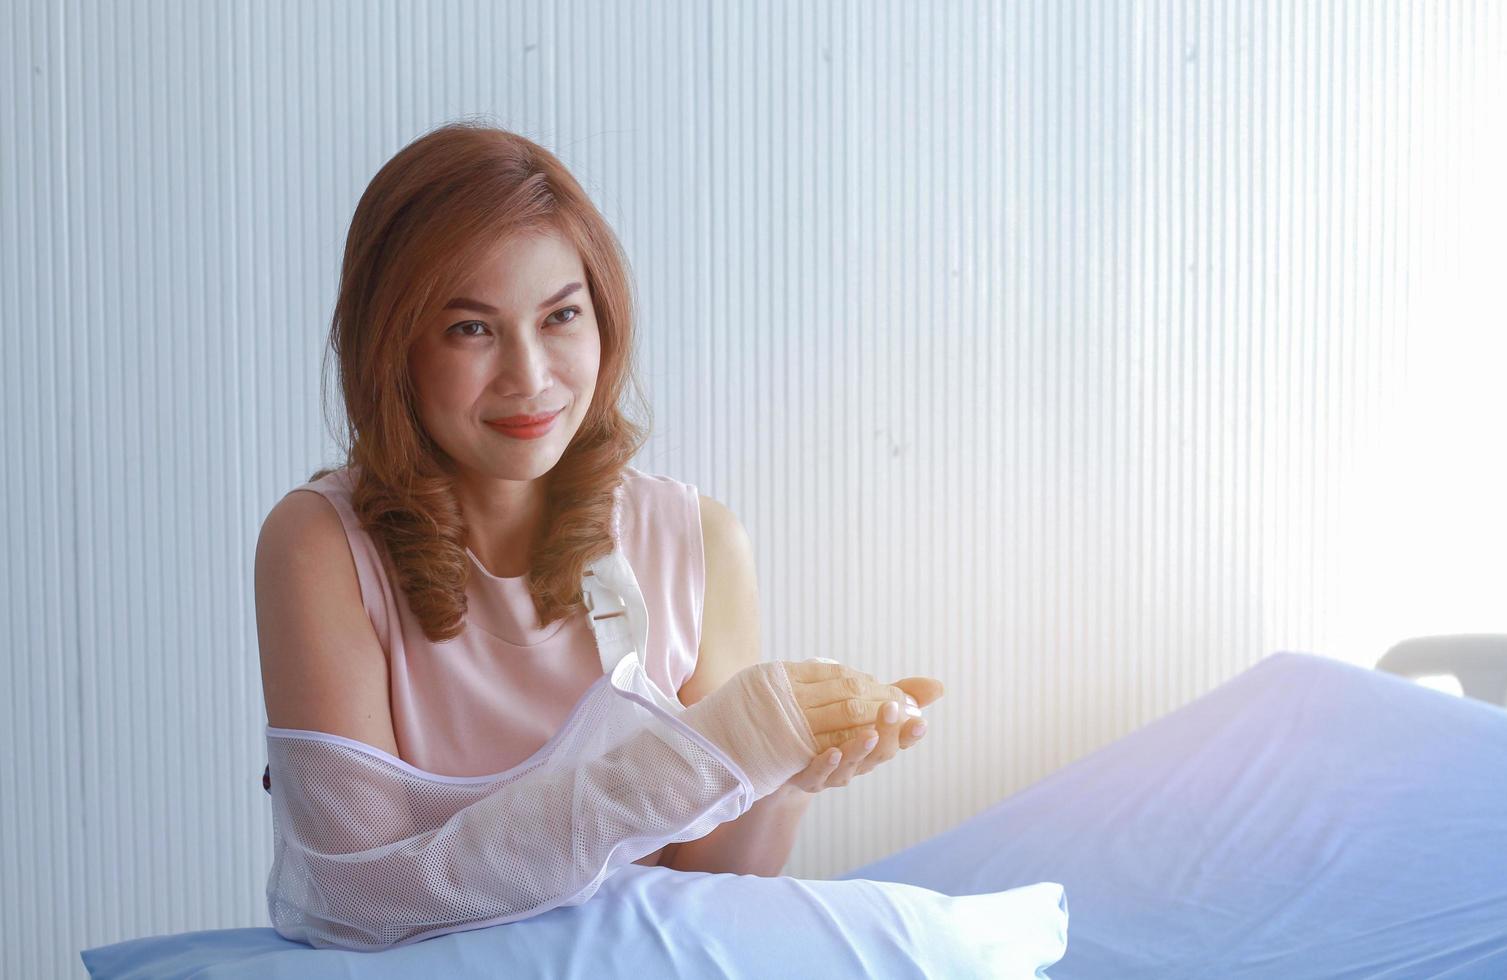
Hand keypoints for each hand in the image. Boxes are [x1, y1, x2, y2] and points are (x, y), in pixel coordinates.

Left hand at [781, 661, 944, 792]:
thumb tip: (939, 686)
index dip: (910, 733)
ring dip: (861, 749)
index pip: (899, 740)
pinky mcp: (807, 776)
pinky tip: (832, 752)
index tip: (920, 720)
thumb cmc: (835, 727)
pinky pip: (818, 773)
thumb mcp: (864, 706)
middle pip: (879, 752)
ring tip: (869, 733)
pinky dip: (827, 764)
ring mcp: (834, 772)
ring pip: (852, 765)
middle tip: (891, 709)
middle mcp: (859, 762)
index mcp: (875, 745)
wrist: (789, 756)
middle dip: (888, 732)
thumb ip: (898, 696)